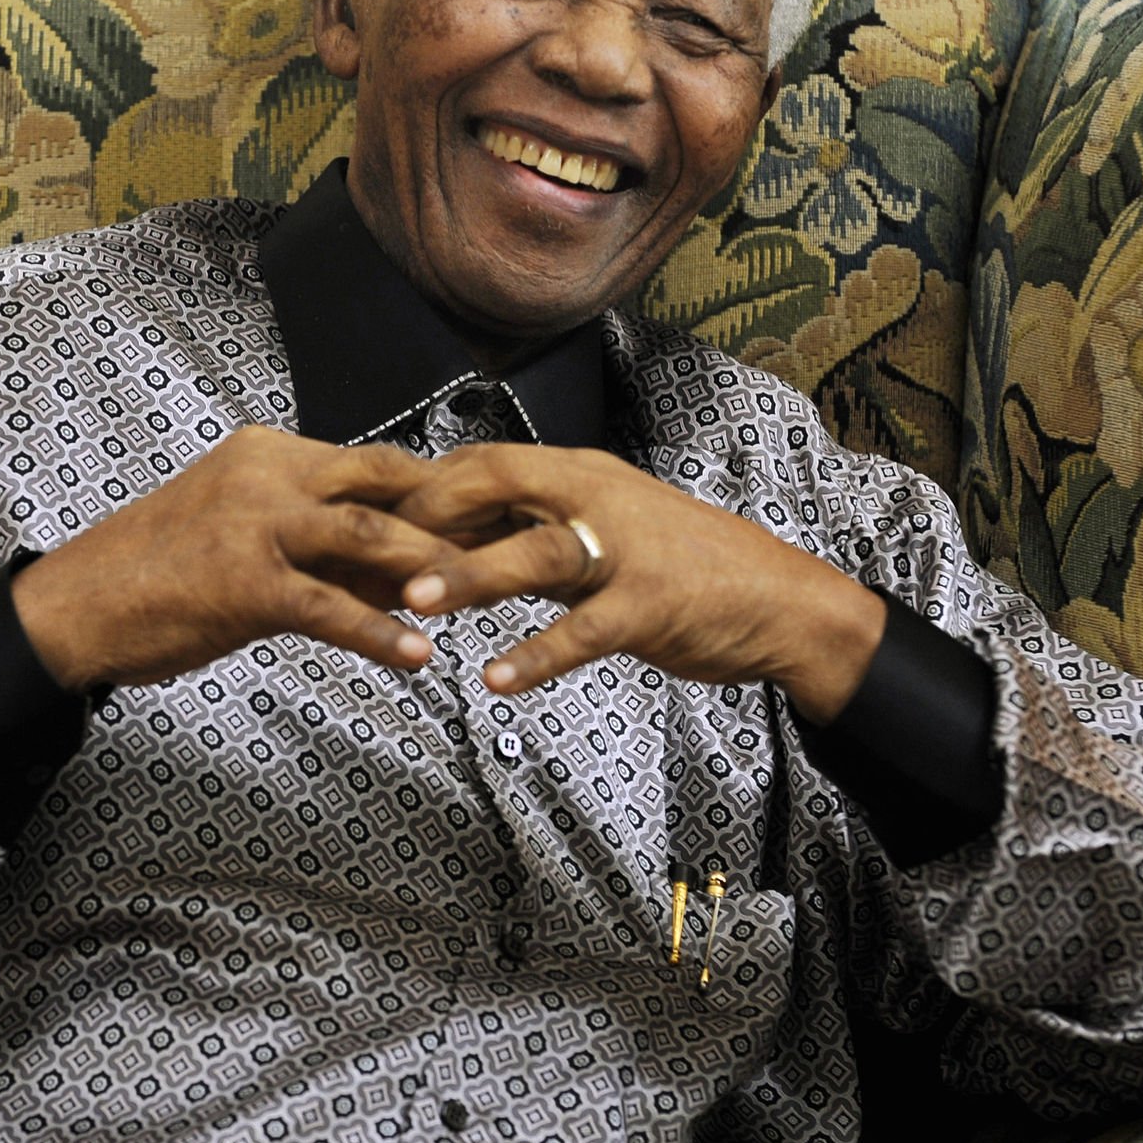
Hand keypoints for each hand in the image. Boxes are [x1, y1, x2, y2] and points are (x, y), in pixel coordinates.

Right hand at [10, 427, 456, 690]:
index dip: (441, 489)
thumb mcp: (247, 535)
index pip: (376, 463)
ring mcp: (253, 525)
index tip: (492, 517)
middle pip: (385, 480)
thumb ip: (323, 542)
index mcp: (269, 452)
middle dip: (450, 513)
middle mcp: (266, 473)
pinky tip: (419, 657)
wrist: (76, 606)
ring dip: (429, 566)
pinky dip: (381, 632)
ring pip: (366, 532)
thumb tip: (407, 564)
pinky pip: (328, 607)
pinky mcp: (242, 582)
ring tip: (477, 600)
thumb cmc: (162, 573)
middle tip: (507, 547)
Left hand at [388, 444, 887, 723]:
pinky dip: (539, 654)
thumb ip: (529, 532)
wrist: (779, 599)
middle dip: (428, 510)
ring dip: (471, 575)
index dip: (418, 483)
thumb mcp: (598, 534)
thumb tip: (451, 534)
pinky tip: (496, 680)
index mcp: (579, 476)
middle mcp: (597, 498)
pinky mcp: (652, 604)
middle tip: (365, 543)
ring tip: (414, 602)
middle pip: (499, 482)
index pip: (483, 462)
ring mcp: (625, 550)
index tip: (362, 510)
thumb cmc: (680, 567)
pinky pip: (586, 629)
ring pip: (536, 552)